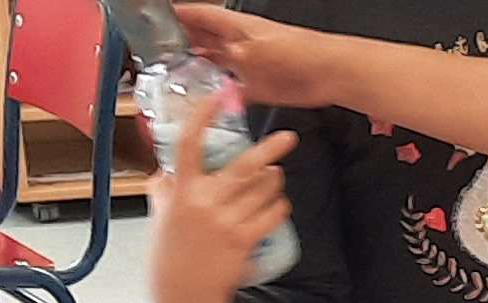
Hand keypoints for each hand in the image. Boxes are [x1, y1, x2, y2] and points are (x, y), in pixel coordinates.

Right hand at [148, 89, 296, 302]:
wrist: (183, 292)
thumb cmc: (170, 251)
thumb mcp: (159, 213)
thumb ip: (165, 187)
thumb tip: (166, 169)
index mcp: (181, 189)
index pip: (188, 144)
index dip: (202, 116)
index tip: (217, 97)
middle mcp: (204, 202)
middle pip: (244, 166)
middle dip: (271, 149)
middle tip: (287, 138)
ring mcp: (226, 221)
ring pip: (264, 190)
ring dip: (275, 182)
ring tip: (274, 179)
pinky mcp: (244, 240)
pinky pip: (272, 214)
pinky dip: (279, 206)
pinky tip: (278, 204)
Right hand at [176, 3, 346, 104]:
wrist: (328, 72)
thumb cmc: (299, 52)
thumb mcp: (255, 49)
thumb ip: (227, 54)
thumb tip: (206, 57)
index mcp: (237, 28)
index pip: (202, 16)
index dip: (181, 15)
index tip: (160, 17)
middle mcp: (240, 45)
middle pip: (205, 40)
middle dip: (183, 43)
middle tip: (160, 50)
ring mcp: (249, 66)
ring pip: (216, 65)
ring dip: (197, 70)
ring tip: (174, 75)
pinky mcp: (259, 88)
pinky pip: (233, 91)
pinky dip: (219, 96)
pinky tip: (207, 101)